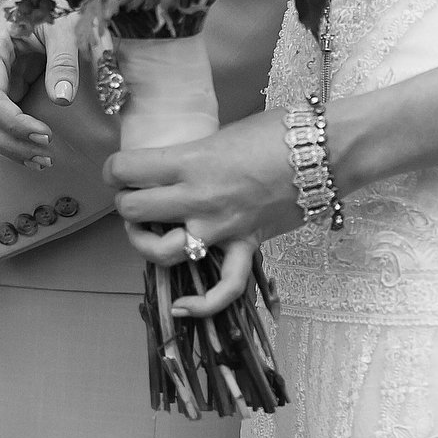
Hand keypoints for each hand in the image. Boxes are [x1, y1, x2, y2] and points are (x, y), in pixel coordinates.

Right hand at [0, 11, 81, 165]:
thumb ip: (63, 59)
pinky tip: (37, 150)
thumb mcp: (63, 25)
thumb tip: (62, 98)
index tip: (44, 134)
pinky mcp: (3, 84)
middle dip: (11, 141)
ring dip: (11, 146)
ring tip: (43, 161)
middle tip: (45, 155)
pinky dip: (16, 137)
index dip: (13, 122)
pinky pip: (2, 118)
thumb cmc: (53, 2)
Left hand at [106, 112, 301, 316]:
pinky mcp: (246, 245)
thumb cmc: (277, 130)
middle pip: (134, 209)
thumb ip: (195, 153)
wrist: (324, 151)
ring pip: (162, 251)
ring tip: (145, 231)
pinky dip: (201, 304)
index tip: (116, 169)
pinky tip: (182, 307)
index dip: (113, 169)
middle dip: (124, 203)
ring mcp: (221, 227)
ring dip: (145, 244)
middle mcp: (198, 197)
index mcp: (191, 160)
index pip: (128, 169)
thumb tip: (175, 164)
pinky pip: (223, 287)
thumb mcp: (223, 132)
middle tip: (131, 195)